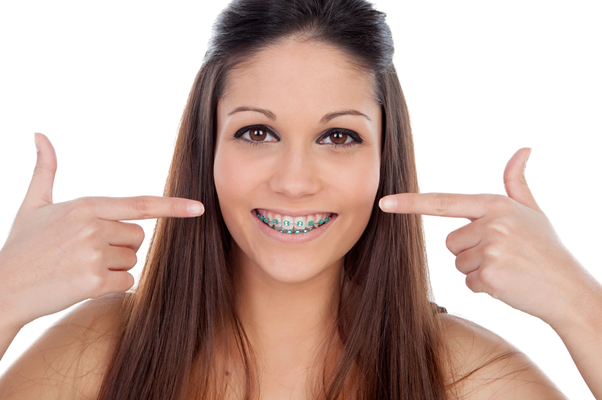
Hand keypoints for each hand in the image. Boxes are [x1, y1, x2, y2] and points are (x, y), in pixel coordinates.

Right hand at [0, 133, 204, 329]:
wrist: (2, 288)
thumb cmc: (22, 246)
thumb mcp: (32, 204)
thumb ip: (45, 170)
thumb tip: (39, 135)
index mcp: (86, 206)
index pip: (139, 204)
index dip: (172, 206)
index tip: (199, 208)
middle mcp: (93, 227)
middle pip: (138, 237)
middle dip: (120, 245)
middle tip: (86, 252)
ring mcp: (95, 254)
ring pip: (133, 260)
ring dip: (115, 266)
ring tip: (80, 266)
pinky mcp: (95, 281)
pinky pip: (127, 281)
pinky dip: (112, 285)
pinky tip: (84, 283)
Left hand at [378, 148, 600, 331]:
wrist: (569, 289)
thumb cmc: (547, 249)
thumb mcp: (533, 211)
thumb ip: (516, 183)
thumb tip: (523, 149)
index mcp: (496, 205)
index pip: (444, 202)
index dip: (412, 203)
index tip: (385, 202)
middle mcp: (491, 224)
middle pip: (451, 242)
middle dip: (471, 251)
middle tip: (502, 255)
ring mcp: (490, 250)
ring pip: (458, 262)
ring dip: (477, 270)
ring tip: (507, 268)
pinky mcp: (490, 276)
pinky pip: (468, 282)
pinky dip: (485, 287)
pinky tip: (508, 283)